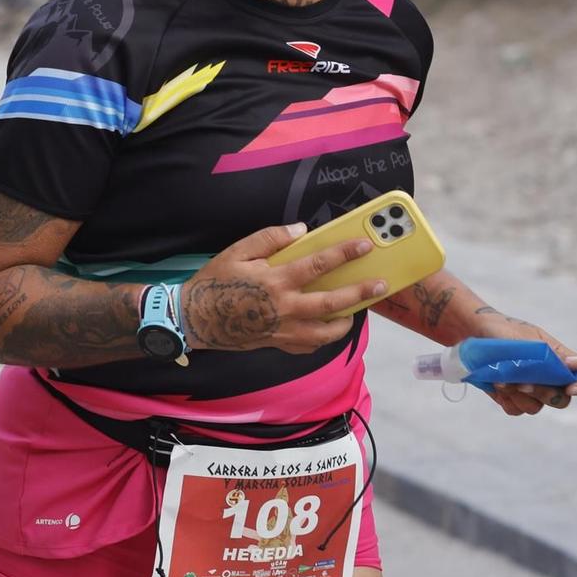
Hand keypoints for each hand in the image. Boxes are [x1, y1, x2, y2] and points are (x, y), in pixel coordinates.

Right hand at [180, 222, 386, 355]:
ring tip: (355, 310)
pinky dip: (323, 337)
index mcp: (276, 281)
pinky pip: (310, 346)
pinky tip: (325, 326)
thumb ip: (270, 238)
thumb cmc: (215, 282)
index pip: (318, 264)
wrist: (196, 319)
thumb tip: (301, 230)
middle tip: (380, 285)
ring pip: (327, 332)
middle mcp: (286, 308)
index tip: (363, 246)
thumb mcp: (238, 251)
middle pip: (334, 302)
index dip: (344, 253)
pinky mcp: (279, 343)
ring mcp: (284, 330)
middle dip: (361, 293)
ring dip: (346, 321)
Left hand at [468, 310, 576, 416]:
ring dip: (518, 396)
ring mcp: (531, 390)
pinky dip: (506, 399)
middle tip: (523, 383)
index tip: (570, 388)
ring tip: (501, 379)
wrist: (472, 334)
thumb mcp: (526, 340)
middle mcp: (549, 377)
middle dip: (543, 393)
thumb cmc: (502, 331)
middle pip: (561, 399)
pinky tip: (496, 385)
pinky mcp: (511, 397)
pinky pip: (516, 410)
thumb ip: (551, 356)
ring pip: (536, 407)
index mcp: (559, 358)